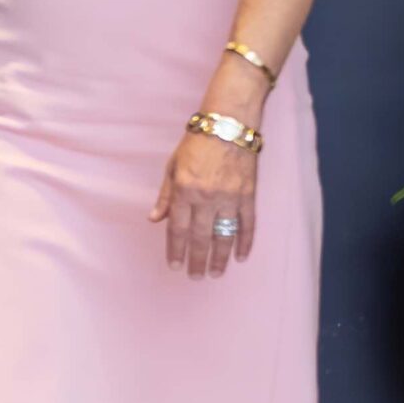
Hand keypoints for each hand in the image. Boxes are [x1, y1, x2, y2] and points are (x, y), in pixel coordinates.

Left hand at [151, 131, 258, 277]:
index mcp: (184, 190)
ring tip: (216, 274)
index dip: (175, 249)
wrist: (228, 125)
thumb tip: (154, 219)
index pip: (177, 228)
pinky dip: (245, 242)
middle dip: (196, 260)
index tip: (174, 266)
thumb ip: (165, 196)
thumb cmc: (196, 144)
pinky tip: (240, 257)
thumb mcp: (172, 166)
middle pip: (200, 237)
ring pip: (224, 236)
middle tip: (195, 277)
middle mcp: (206, 197)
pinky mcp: (249, 196)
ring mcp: (230, 198)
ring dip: (220, 258)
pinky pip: (247, 225)